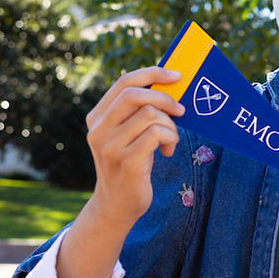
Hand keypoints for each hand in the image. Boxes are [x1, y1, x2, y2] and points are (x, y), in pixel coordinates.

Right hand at [85, 67, 184, 228]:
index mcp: (97, 117)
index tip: (176, 76)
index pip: (124, 83)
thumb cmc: (130, 164)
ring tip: (170, 141)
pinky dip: (170, 139)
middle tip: (181, 111)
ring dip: (170, 126)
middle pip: (135, 94)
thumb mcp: (126, 136)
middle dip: (165, 99)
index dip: (152, 73)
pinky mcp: (127, 162)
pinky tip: (167, 151)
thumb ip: (137, 113)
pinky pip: (156, 135)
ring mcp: (111, 146)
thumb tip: (170, 87)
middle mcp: (99, 129)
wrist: (117, 204)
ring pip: (151, 115)